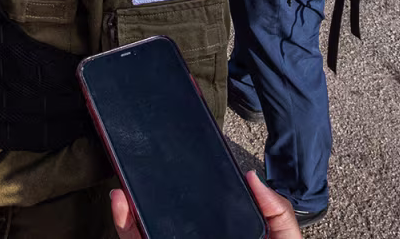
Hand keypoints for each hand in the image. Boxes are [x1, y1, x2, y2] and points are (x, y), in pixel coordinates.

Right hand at [109, 173, 302, 238]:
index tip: (180, 168)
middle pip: (168, 219)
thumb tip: (252, 177)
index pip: (204, 211)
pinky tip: (123, 206)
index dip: (188, 190)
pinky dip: (127, 226)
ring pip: (147, 231)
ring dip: (130, 209)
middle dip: (150, 196)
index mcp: (226, 238)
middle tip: (143, 173)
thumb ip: (277, 213)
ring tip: (126, 187)